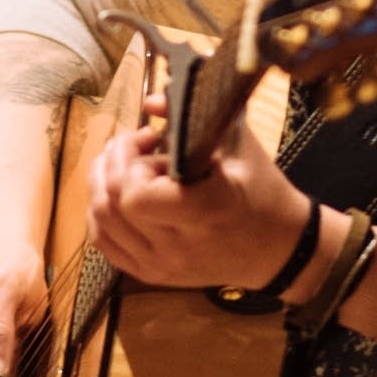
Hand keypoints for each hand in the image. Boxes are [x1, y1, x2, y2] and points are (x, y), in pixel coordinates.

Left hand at [86, 100, 312, 290]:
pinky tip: (115, 193)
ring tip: (123, 164)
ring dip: (101, 185)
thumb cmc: (260, 188)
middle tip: (135, 145)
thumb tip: (150, 100)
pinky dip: (99, 214)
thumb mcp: (237, 142)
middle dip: (112, 163)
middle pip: (112, 205)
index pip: (135, 196)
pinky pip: (105, 245)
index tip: (150, 138)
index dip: (129, 160)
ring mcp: (163, 267)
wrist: (277, 248)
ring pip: (101, 224)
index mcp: (204, 212)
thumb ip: (191, 117)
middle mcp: (179, 247)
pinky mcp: (153, 275)